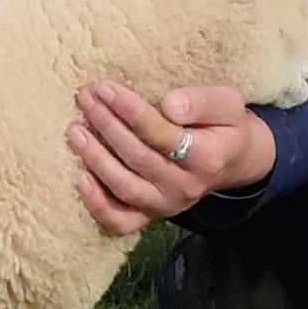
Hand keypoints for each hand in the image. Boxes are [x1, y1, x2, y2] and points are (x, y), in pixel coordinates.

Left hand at [66, 80, 275, 236]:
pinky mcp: (151, 216)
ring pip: (124, 187)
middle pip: (137, 157)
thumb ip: (202, 101)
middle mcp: (185, 186)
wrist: (232, 160)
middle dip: (107, 125)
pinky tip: (80, 179)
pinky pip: (121, 220)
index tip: (106, 88)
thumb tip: (170, 104)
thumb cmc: (225, 125)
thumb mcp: (227, 103)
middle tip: (85, 98)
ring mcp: (166, 205)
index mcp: (207, 157)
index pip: (161, 134)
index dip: (130, 111)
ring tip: (75, 131)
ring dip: (95, 158)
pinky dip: (97, 204)